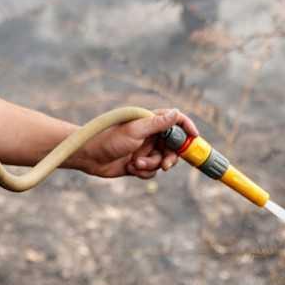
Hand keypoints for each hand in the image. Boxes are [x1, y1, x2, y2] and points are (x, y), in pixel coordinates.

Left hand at [73, 108, 197, 179]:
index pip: (175, 121)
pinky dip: (144, 172)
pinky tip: (130, 168)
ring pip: (161, 161)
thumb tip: (176, 113)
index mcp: (150, 122)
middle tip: (165, 165)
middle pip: (173, 147)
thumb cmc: (109, 138)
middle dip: (169, 157)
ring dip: (151, 165)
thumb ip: (158, 124)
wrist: (89, 156)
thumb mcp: (136, 131)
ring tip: (136, 164)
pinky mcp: (139, 164)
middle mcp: (150, 135)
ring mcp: (145, 150)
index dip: (187, 128)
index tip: (194, 138)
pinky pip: (151, 172)